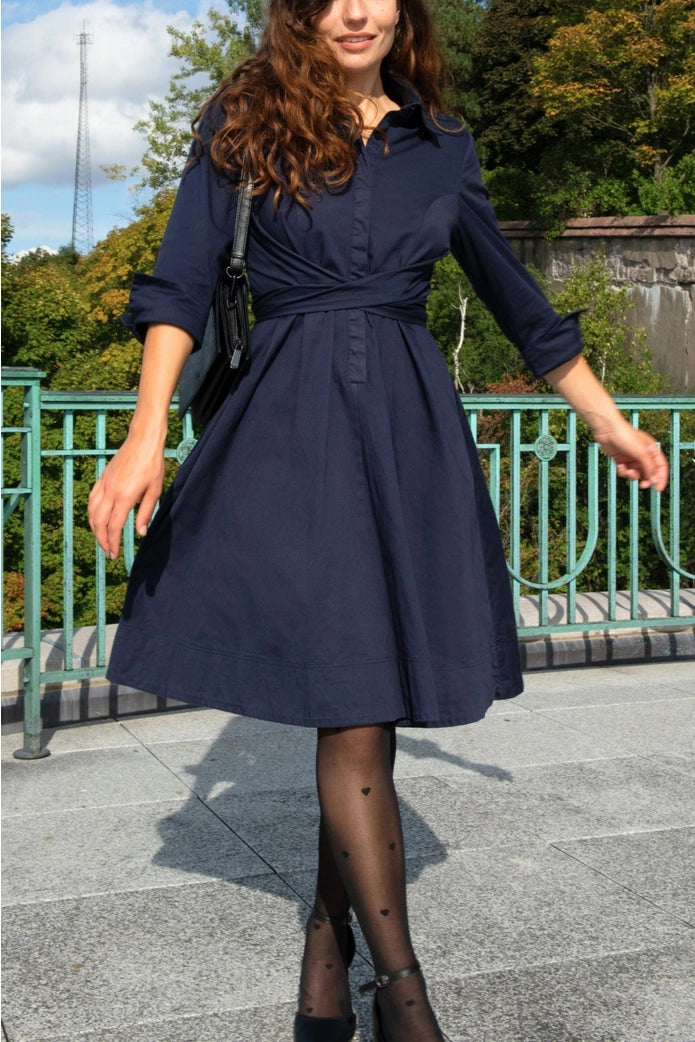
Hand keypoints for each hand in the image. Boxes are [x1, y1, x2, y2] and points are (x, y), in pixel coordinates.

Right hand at [88, 431, 165, 558]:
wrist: (143, 440)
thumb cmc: (153, 465)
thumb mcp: (155, 491)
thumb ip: (146, 513)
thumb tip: (140, 533)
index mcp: (125, 497)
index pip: (114, 526)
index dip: (113, 543)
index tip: (114, 554)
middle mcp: (110, 492)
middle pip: (99, 522)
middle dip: (102, 540)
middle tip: (108, 551)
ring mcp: (104, 484)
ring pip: (92, 512)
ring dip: (95, 528)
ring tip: (102, 538)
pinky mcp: (102, 478)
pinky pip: (92, 499)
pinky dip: (92, 512)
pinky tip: (97, 518)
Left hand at [592, 417, 668, 491]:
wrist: (607, 430)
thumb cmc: (626, 437)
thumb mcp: (641, 453)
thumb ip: (649, 467)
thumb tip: (654, 480)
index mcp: (652, 450)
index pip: (661, 467)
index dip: (661, 478)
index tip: (658, 489)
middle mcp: (643, 454)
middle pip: (649, 472)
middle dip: (646, 479)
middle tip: (642, 485)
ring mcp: (632, 457)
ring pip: (636, 473)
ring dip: (633, 475)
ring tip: (628, 471)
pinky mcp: (621, 460)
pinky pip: (625, 471)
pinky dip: (623, 472)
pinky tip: (620, 467)